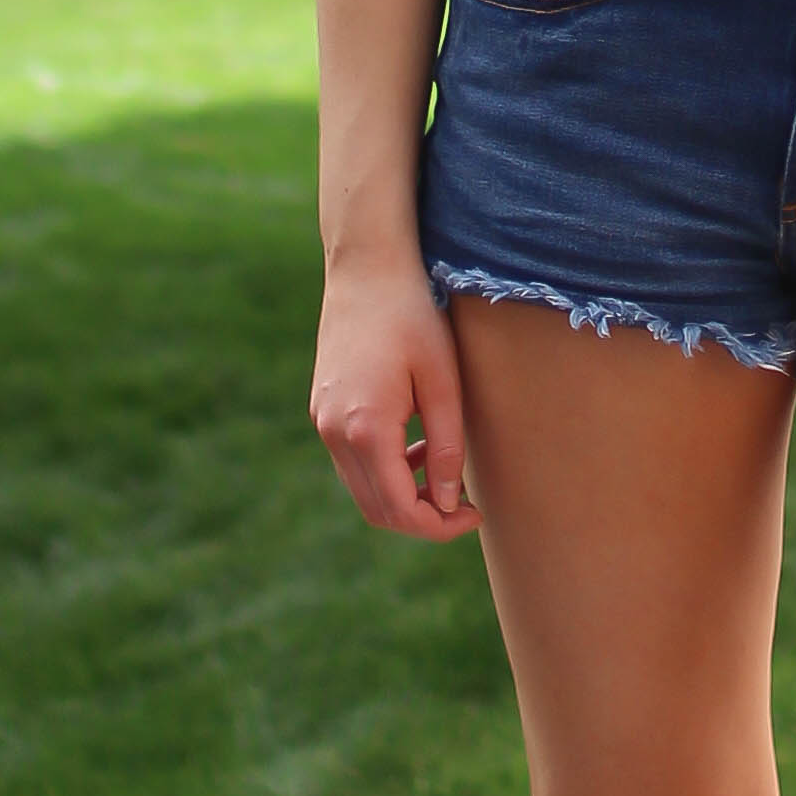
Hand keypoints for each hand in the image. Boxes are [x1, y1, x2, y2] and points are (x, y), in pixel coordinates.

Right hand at [311, 252, 476, 538]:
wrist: (366, 269)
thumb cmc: (413, 317)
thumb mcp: (442, 382)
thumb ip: (445, 447)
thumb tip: (445, 502)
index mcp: (366, 429)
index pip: (400, 509)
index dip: (439, 526)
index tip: (473, 513)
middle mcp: (335, 432)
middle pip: (376, 509)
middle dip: (421, 518)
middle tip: (462, 504)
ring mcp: (323, 421)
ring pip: (362, 489)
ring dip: (402, 494)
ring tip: (441, 470)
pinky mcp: (323, 409)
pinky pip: (352, 462)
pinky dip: (384, 470)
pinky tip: (415, 446)